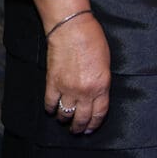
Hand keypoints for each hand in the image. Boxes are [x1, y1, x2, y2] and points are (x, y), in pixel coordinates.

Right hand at [44, 13, 110, 133]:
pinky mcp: (52, 83)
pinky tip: (52, 109)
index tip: (90, 129)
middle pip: (81, 119)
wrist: (71, 27)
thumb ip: (102, 81)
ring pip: (65, 114)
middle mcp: (85, 91)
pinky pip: (50, 103)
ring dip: (64, 119)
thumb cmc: (92, 39)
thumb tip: (98, 93)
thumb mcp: (106, 61)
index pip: (99, 113)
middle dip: (79, 127)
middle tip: (76, 130)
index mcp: (101, 85)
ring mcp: (67, 88)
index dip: (94, 124)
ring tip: (64, 120)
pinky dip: (50, 109)